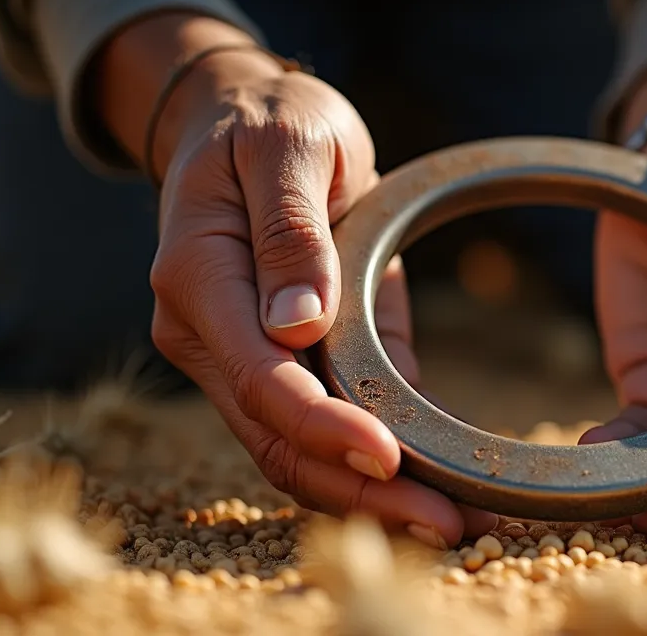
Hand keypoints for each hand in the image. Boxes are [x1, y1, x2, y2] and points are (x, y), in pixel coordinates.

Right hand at [135, 43, 493, 547]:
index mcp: (198, 278)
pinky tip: (432, 493)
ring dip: (367, 498)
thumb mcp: (289, 147)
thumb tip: (296, 326)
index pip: (258, 375)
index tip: (387, 454)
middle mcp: (207, 336)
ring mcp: (239, 359)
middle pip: (277, 438)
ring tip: (448, 526)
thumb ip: (289, 232)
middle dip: (358, 490)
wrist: (246, 121)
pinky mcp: (284, 364)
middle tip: (444, 525)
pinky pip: (320, 430)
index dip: (321, 423)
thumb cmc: (269, 122)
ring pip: (295, 453)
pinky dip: (371, 469)